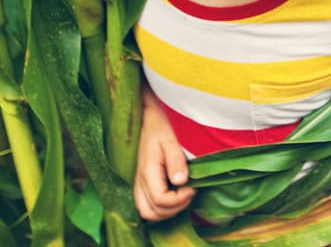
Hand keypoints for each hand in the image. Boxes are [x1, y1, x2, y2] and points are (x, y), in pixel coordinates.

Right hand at [134, 88, 194, 220]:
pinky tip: (173, 196)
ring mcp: (138, 183)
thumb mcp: (170, 140)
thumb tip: (181, 181)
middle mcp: (140, 181)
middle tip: (189, 193)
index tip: (192, 187)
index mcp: (148, 171)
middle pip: (152, 212)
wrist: (146, 118)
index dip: (179, 200)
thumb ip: (176, 161)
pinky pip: (145, 206)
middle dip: (174, 209)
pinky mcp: (140, 183)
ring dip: (167, 211)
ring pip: (147, 212)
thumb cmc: (159, 127)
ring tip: (182, 196)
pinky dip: (159, 208)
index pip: (161, 200)